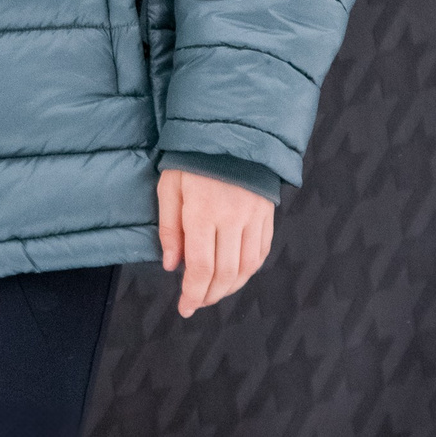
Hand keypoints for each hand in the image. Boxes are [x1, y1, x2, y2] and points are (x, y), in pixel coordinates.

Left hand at [158, 168, 273, 316]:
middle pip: (225, 273)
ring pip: (246, 267)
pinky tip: (235, 274)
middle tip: (196, 303)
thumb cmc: (191, 157)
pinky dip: (249, 270)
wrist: (230, 129)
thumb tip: (171, 266)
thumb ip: (168, 228)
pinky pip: (261, 252)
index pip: (200, 266)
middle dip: (210, 295)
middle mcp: (232, 218)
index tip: (184, 307)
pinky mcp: (266, 214)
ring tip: (213, 293)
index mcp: (203, 211)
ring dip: (230, 287)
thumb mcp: (169, 186)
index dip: (193, 293)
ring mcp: (253, 217)